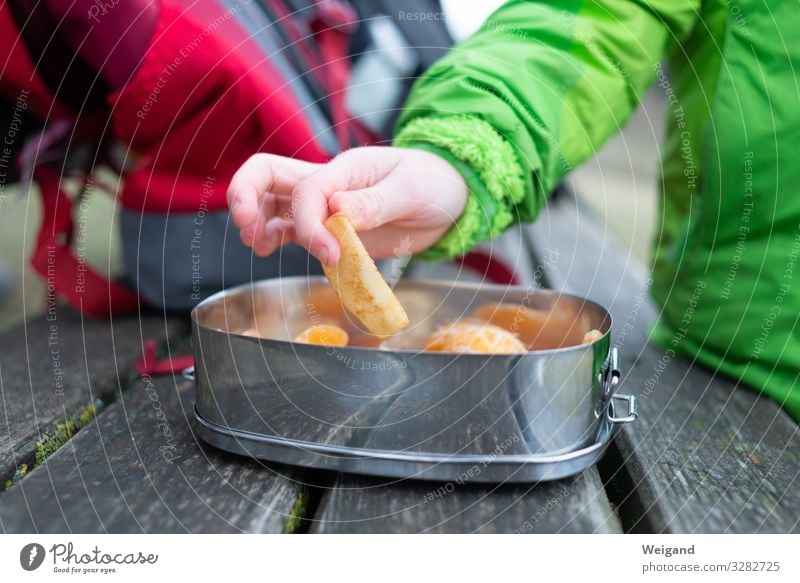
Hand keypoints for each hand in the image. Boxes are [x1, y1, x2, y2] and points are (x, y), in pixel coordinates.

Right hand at [226, 146, 467, 265]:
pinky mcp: (329, 229)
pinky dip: (273, 237)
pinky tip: (266, 248)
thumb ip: (374, 202)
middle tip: (247, 230)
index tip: (332, 254)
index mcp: (345, 168)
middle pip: (267, 175)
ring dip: (256, 221)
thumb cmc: (431, 184)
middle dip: (246, 196)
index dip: (309, 225)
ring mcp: (324, 207)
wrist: (447, 198)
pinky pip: (290, 229)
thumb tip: (338, 210)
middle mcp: (326, 184)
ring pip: (272, 203)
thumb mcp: (410, 190)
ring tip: (257, 245)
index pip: (306, 191)